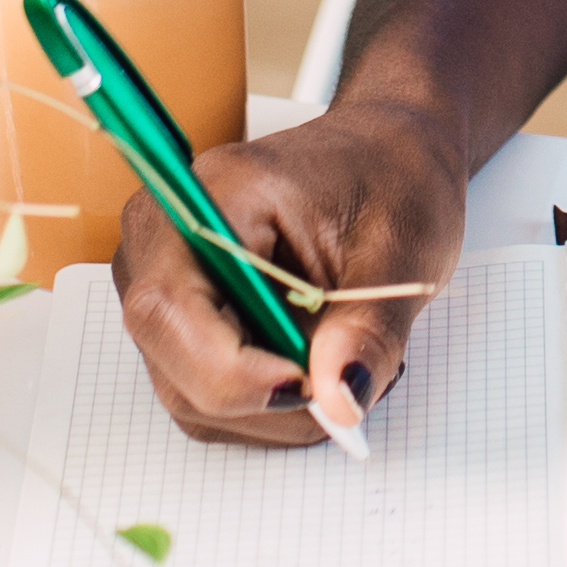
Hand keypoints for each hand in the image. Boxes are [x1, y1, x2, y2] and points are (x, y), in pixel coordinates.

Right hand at [113, 95, 468, 448]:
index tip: (309, 387)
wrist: (387, 157)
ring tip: (338, 361)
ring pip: (188, 389)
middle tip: (346, 380)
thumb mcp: (402, 251)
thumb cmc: (392, 181)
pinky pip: (203, 390)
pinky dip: (265, 402)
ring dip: (271, 408)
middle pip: (173, 358)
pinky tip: (313, 364)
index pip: (172, 304)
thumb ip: (367, 330)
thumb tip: (342, 402)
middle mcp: (167, 235)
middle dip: (265, 396)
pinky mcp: (180, 317)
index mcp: (217, 194)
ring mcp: (164, 279)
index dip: (230, 369)